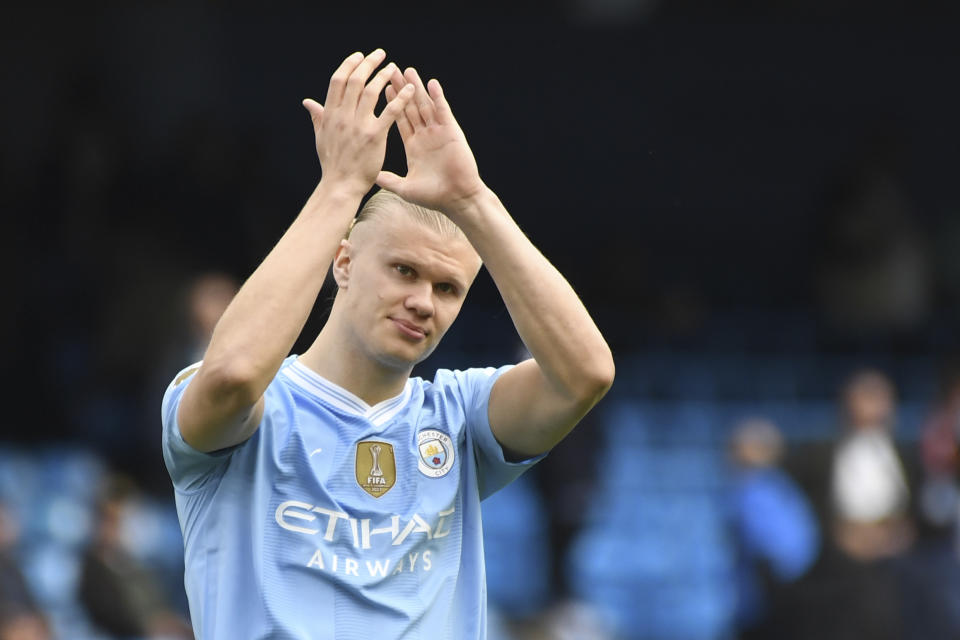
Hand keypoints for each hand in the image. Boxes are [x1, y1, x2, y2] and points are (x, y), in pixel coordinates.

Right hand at [302, 49, 414, 195]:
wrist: (340, 186)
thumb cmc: (332, 164)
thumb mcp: (321, 137)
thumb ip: (317, 117)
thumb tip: (307, 102)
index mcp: (330, 114)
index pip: (337, 81)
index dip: (349, 65)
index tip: (359, 56)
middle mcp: (342, 116)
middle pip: (354, 80)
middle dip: (367, 63)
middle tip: (379, 54)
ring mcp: (358, 125)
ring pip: (370, 91)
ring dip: (383, 76)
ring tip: (393, 67)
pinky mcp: (374, 136)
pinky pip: (390, 112)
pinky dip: (400, 98)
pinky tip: (410, 90)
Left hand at [376, 68, 486, 215]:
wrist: (457, 199)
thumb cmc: (433, 196)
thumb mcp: (405, 188)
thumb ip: (389, 180)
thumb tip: (371, 177)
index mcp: (414, 146)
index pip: (400, 119)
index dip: (392, 103)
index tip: (382, 88)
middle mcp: (425, 136)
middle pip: (411, 107)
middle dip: (402, 89)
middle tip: (392, 71)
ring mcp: (439, 133)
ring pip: (426, 105)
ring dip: (417, 88)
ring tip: (408, 71)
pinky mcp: (452, 133)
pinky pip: (443, 112)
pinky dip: (438, 97)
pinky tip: (432, 83)